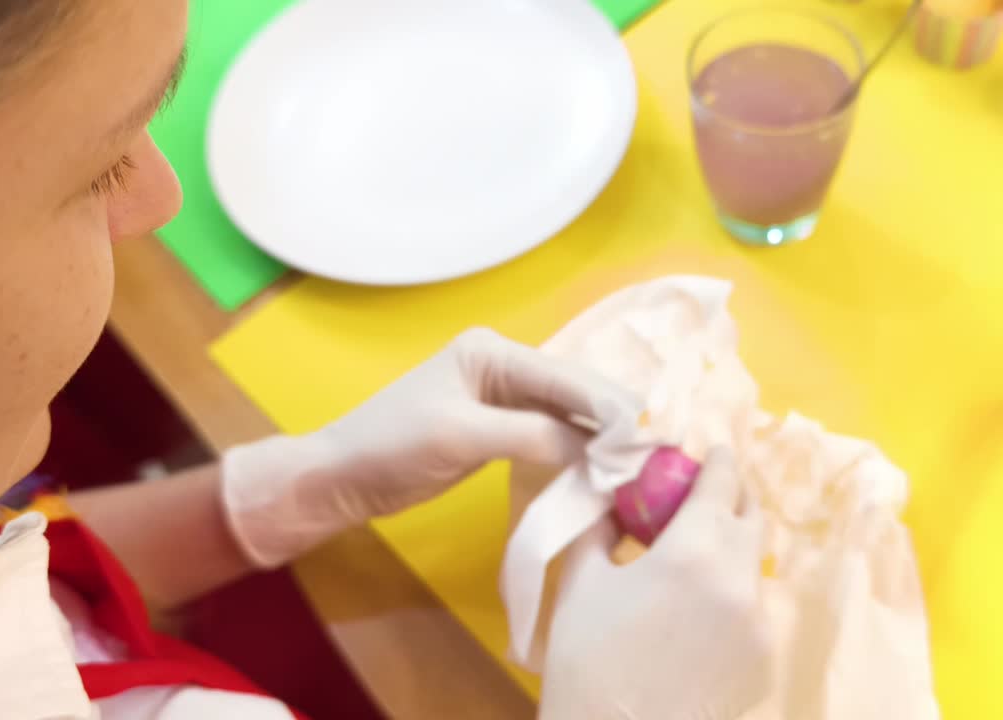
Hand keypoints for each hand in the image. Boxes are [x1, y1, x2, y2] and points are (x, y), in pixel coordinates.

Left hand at [221, 328, 637, 567]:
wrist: (343, 477)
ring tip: (643, 463)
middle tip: (660, 452)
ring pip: (569, 414)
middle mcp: (505, 365)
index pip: (566, 377)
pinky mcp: (502, 427)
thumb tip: (596, 448)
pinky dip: (579, 451)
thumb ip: (531, 435)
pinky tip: (605, 469)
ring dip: (602, 438)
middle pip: (575, 391)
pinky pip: (553, 435)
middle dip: (615, 420)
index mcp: (493, 351)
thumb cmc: (391, 446)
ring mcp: (505, 397)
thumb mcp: (462, 437)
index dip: (611, 406)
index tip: (653, 435)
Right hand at [539, 447, 770, 719]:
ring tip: (694, 567)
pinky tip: (698, 621)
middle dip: (731, 501)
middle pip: (751, 518)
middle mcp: (739, 580)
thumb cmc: (585, 659)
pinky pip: (754, 613)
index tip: (712, 453)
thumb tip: (612, 495)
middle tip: (703, 501)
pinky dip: (731, 604)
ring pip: (753, 567)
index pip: (723, 483)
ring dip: (731, 554)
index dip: (718, 462)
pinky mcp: (766, 661)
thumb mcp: (582, 580)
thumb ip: (601, 525)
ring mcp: (760, 625)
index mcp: (695, 550)